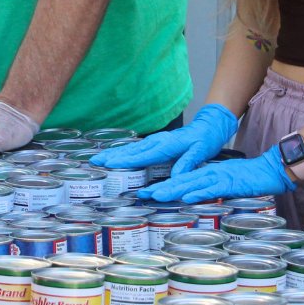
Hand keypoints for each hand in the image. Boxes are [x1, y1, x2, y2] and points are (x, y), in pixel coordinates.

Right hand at [90, 104, 237, 174]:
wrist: (208, 127)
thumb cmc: (205, 140)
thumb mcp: (200, 153)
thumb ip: (187, 164)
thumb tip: (176, 178)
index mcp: (166, 146)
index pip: (141, 155)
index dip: (124, 161)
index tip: (108, 164)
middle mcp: (157, 142)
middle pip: (131, 151)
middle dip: (112, 156)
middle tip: (94, 161)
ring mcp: (156, 141)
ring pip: (131, 149)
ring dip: (114, 154)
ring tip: (99, 158)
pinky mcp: (157, 143)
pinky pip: (137, 148)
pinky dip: (124, 152)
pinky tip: (116, 156)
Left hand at [138, 146, 295, 202]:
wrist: (269, 170)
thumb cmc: (248, 178)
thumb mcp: (225, 183)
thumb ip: (210, 188)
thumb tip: (196, 197)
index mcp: (206, 173)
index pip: (180, 180)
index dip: (162, 186)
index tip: (146, 193)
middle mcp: (208, 173)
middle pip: (180, 181)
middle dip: (161, 189)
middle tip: (142, 195)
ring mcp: (218, 178)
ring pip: (192, 184)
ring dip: (173, 190)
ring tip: (156, 196)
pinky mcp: (230, 184)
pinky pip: (212, 189)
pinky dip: (199, 193)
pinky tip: (187, 197)